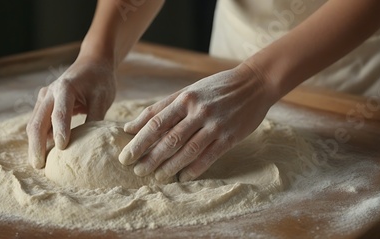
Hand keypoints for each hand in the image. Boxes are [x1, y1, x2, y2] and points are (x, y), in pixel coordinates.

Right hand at [27, 57, 115, 168]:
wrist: (92, 63)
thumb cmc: (100, 80)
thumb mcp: (103, 97)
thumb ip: (95, 118)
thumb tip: (91, 144)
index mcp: (65, 88)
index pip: (60, 113)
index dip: (61, 131)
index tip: (62, 149)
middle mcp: (49, 93)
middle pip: (37, 122)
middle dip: (37, 145)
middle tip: (39, 166)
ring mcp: (44, 98)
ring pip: (34, 124)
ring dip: (34, 144)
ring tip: (39, 164)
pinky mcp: (44, 104)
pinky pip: (38, 123)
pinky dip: (39, 138)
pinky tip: (44, 154)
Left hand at [118, 63, 276, 181]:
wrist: (254, 84)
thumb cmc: (215, 88)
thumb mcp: (187, 91)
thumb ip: (160, 108)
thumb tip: (130, 126)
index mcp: (185, 98)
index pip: (156, 123)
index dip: (138, 141)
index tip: (125, 156)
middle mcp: (199, 112)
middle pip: (169, 139)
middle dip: (150, 158)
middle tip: (137, 171)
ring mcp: (215, 125)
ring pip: (188, 150)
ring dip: (170, 166)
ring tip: (156, 177)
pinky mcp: (230, 137)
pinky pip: (209, 157)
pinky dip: (194, 169)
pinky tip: (183, 177)